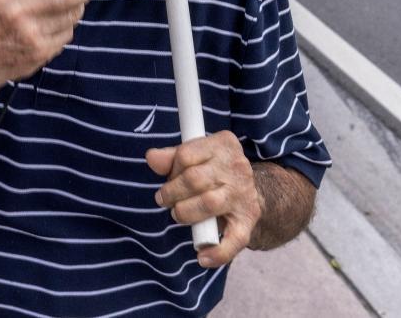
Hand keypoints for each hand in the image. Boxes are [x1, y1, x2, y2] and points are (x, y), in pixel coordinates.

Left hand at [146, 131, 260, 267]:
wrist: (249, 190)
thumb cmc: (213, 170)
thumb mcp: (195, 155)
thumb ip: (171, 156)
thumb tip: (151, 157)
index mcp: (224, 145)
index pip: (186, 155)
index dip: (171, 170)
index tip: (169, 178)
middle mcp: (237, 167)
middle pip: (194, 179)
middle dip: (172, 192)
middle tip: (165, 199)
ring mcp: (244, 195)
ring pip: (208, 203)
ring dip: (185, 213)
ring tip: (177, 214)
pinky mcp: (248, 220)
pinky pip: (235, 239)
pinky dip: (218, 252)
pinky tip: (203, 256)